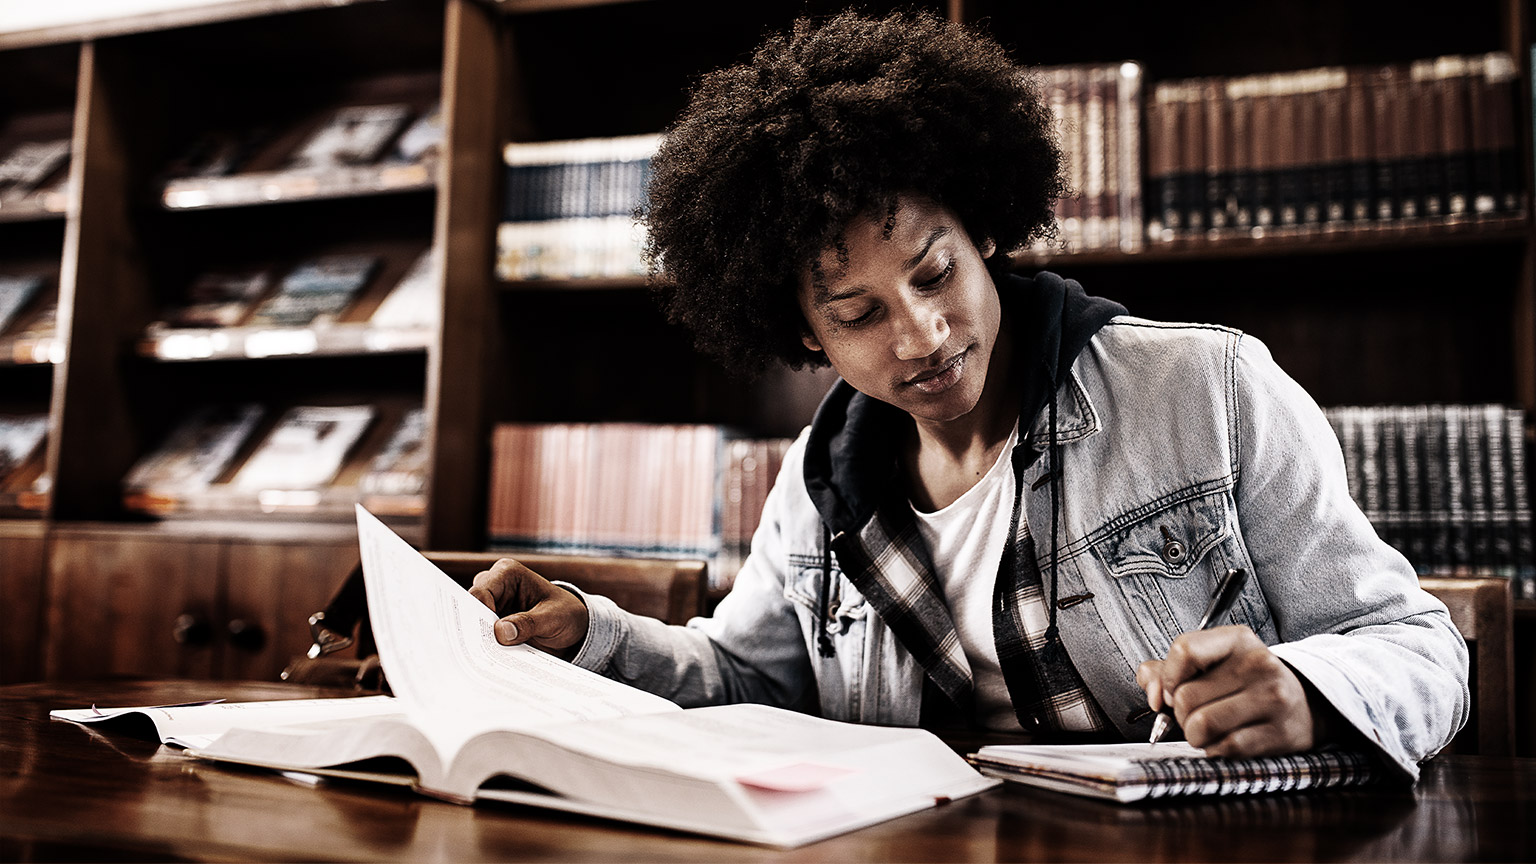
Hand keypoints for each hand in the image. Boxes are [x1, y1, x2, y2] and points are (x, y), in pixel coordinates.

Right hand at [468, 558, 589, 659]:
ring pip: (472, 623)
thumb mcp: (554, 618)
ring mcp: (491, 605)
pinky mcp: (492, 623)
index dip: (479, 615)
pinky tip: (491, 661)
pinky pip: (480, 635)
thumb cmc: (566, 614)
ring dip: (481, 640)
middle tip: (482, 652)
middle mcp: (495, 585)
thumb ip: (529, 623)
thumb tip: (500, 632)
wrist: (573, 629)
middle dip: (477, 629)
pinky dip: (486, 647)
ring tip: (489, 659)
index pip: (481, 592)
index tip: (488, 637)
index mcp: (508, 573)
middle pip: (471, 608)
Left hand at [1135, 625, 1328, 756]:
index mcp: (1236, 639)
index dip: (1168, 677)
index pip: (1184, 649)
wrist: (1306, 704)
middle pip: (1186, 696)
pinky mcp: (1278, 733)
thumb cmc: (1245, 683)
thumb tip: (1153, 694)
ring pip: (1201, 725)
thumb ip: (1166, 670)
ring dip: (1194, 736)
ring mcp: (1272, 698)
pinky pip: (1224, 748)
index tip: (1172, 691)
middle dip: (1180, 715)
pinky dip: (1215, 750)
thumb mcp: (1211, 663)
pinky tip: (1225, 741)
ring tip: (1207, 730)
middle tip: (1195, 715)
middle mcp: (1258, 664)